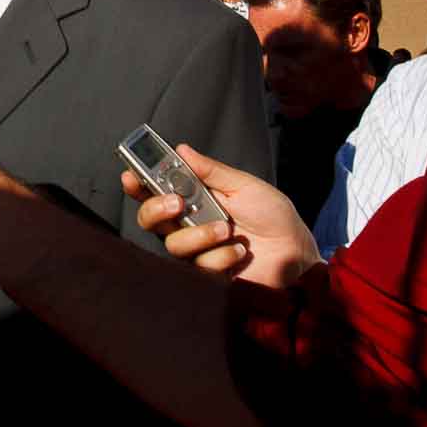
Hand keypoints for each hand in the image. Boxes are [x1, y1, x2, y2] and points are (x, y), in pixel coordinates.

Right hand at [123, 144, 319, 287]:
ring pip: (173, 244)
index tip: (131, 175)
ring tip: (227, 229)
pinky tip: (240, 251)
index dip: (138, 184)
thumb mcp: (244, 185)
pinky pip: (199, 266)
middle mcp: (190, 225)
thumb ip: (212, 172)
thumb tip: (182, 150)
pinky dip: (222, 255)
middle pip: (150, 220)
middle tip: (177, 203)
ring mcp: (197, 252)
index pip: (156, 191)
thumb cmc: (273, 216)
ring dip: (200, 235)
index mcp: (195, 200)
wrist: (296, 251)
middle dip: (157, 209)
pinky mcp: (208, 276)